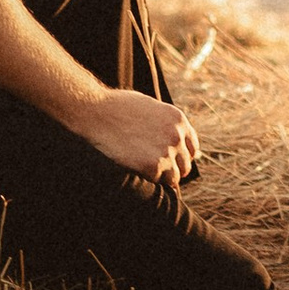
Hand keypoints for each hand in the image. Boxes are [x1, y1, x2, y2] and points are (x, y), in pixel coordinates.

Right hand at [83, 86, 199, 183]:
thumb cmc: (116, 108)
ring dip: (161, 177)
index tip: (170, 162)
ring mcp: (166, 151)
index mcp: (178, 120)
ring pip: (174, 177)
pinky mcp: (152, 166)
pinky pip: (159, 181)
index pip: (192, 148)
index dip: (180, 157)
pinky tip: (135, 168)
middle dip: (172, 169)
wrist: (96, 113)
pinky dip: (148, 179)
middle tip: (155, 170)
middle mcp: (177, 136)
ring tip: (144, 170)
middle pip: (185, 165)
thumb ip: (165, 124)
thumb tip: (171, 141)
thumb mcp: (150, 108)